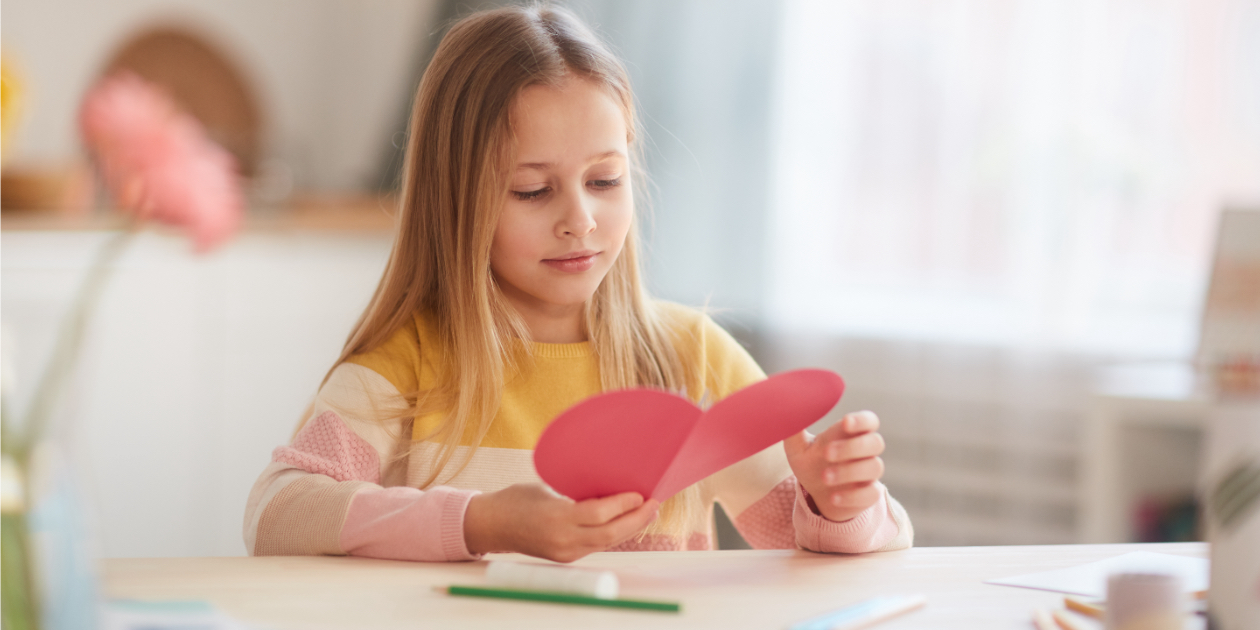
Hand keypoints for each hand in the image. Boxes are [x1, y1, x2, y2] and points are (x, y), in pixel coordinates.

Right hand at [463, 483, 659, 561]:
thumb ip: (575, 494)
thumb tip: (608, 488)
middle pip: (610, 534)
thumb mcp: (546, 489)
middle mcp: (563, 539)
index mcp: (556, 517)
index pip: (599, 513)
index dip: (624, 504)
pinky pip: (597, 546)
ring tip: (647, 513)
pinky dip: (614, 534)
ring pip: (607, 543)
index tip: (641, 493)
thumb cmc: (515, 499)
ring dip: (630, 528)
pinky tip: (626, 523)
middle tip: (655, 504)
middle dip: (637, 519)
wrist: (490, 525)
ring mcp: (565, 551)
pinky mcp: (565, 557)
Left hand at [783, 410, 885, 522]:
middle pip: (875, 442)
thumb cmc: (811, 464)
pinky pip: (870, 494)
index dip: (862, 420)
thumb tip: (787, 411)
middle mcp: (865, 452)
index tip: (845, 422)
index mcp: (850, 434)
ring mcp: (869, 474)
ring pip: (875, 467)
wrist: (818, 496)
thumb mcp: (798, 448)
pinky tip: (834, 497)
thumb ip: (794, 430)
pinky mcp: (869, 495)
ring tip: (824, 477)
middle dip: (852, 447)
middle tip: (826, 453)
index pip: (869, 421)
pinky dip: (852, 496)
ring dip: (849, 471)